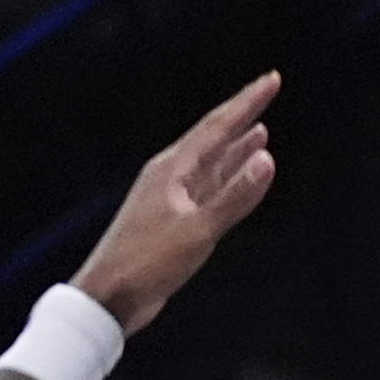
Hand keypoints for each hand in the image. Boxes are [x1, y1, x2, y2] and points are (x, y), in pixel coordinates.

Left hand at [67, 71, 280, 336]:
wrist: (108, 298)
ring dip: (235, 149)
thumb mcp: (197, 230)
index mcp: (172, 169)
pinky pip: (205, 190)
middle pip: (213, 137)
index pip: (218, 126)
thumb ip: (234, 196)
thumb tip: (267, 159)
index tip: (271, 81)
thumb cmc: (145, 263)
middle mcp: (170, 176)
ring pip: (210, 165)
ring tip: (259, 132)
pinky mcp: (170, 221)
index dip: (247, 103)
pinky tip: (235, 181)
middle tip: (267, 93)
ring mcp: (169, 198)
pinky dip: (225, 180)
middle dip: (243, 116)